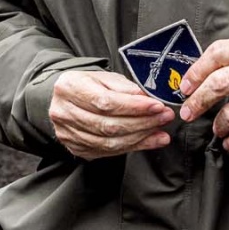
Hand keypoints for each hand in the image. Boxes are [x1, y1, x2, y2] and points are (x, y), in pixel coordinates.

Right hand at [50, 71, 173, 159]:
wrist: (64, 99)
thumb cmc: (86, 85)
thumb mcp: (104, 77)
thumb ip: (124, 87)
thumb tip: (147, 98)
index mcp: (69, 88)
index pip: (105, 102)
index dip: (134, 107)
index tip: (157, 106)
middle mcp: (64, 112)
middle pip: (108, 125)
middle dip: (142, 123)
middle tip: (164, 117)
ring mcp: (68, 134)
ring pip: (109, 142)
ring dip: (140, 138)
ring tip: (160, 130)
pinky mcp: (76, 148)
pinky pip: (108, 152)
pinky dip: (133, 147)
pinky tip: (149, 141)